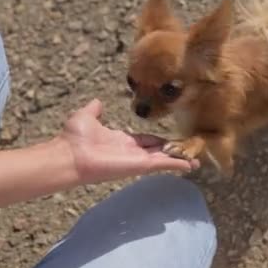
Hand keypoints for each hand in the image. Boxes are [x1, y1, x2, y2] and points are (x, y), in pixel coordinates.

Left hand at [59, 99, 198, 183]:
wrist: (70, 155)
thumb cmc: (75, 139)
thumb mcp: (86, 117)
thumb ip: (94, 110)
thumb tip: (97, 102)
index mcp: (122, 140)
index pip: (146, 140)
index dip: (159, 140)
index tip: (171, 140)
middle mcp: (132, 151)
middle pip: (158, 150)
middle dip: (174, 150)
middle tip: (191, 151)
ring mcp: (136, 159)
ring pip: (164, 158)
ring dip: (179, 158)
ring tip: (197, 161)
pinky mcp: (139, 165)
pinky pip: (162, 163)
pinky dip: (177, 164)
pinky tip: (191, 164)